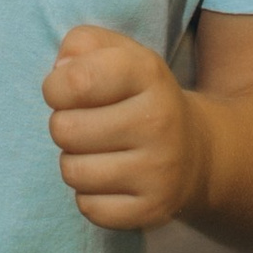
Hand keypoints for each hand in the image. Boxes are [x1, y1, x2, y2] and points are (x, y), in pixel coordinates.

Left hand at [43, 24, 202, 231]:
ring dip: (75, 163)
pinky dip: (90, 196)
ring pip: (73, 172)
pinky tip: (112, 181)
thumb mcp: (119, 54)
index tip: (67, 92)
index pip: (75, 81)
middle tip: (89, 126)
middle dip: (65, 127)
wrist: (197, 152)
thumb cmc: (139, 97)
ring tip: (99, 153)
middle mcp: (159, 121)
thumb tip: (60, 69)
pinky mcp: (153, 208)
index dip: (55, 88)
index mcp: (148, 73)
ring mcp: (159, 170)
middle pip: (64, 130)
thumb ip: (82, 44)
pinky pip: (89, 207)